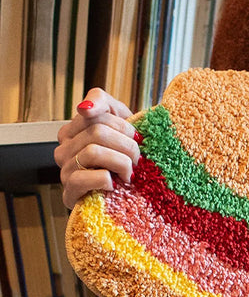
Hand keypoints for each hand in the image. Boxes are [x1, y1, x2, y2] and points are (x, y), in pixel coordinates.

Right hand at [55, 88, 141, 209]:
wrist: (136, 193)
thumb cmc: (126, 155)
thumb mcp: (118, 119)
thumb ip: (100, 101)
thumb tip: (84, 108)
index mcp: (72, 132)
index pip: (95, 115)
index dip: (124, 127)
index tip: (136, 140)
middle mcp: (63, 150)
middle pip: (97, 132)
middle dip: (127, 146)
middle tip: (137, 160)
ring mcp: (64, 172)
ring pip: (93, 152)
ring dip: (121, 163)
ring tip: (129, 174)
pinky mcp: (70, 194)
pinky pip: (81, 179)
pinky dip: (105, 180)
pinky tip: (115, 185)